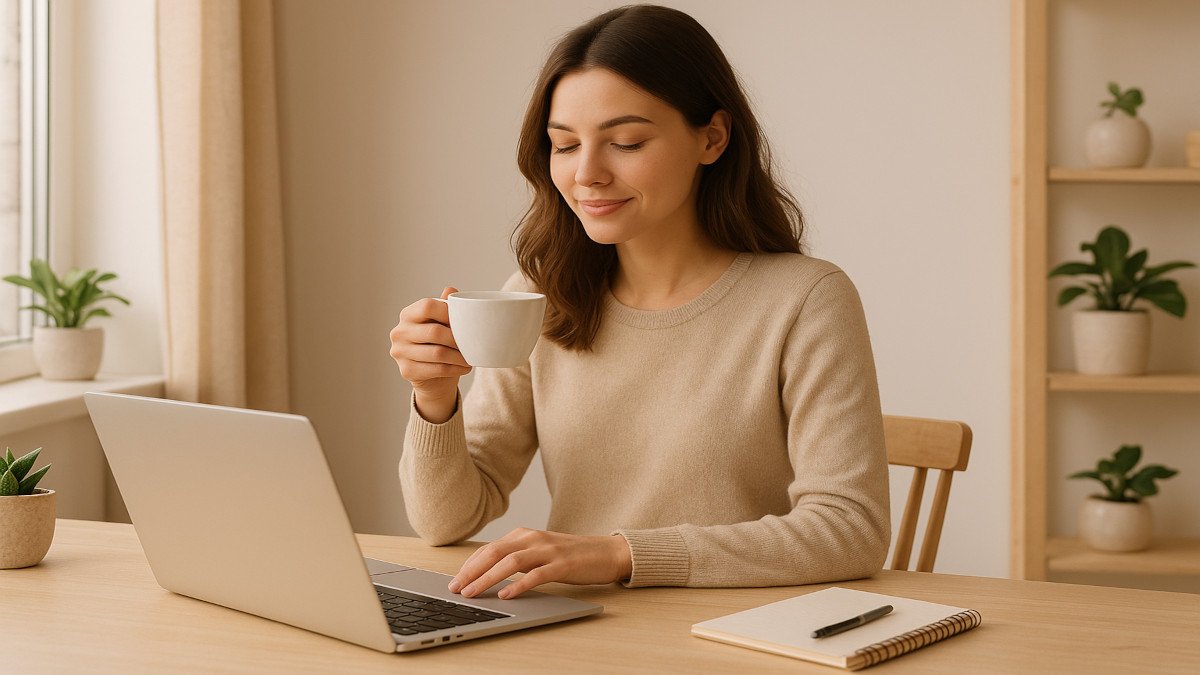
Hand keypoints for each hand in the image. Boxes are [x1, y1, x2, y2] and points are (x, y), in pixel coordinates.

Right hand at [389, 286, 470, 422]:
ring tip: (472, 357)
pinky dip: (456, 369)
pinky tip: (465, 367)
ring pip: (438, 353)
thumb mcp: (442, 324)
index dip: (448, 313)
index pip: (427, 307)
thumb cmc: (440, 344)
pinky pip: (437, 369)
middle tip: (473, 343)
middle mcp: (399, 332)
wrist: (433, 377)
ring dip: (460, 356)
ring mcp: (400, 352)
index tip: (464, 322)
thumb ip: (445, 307)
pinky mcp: (407, 371)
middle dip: (457, 339)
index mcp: (408, 314)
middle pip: (434, 332)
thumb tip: (451, 290)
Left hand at [448, 528, 632, 599]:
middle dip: (471, 571)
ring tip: (473, 593)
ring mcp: (548, 550)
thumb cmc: (571, 556)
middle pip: (494, 552)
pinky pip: (537, 575)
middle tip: (456, 588)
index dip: (469, 565)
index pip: (489, 549)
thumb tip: (488, 574)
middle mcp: (533, 538)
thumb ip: (517, 558)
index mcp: (525, 534)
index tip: (455, 580)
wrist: (607, 552)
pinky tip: (507, 595)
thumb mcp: (539, 552)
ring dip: (488, 578)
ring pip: (511, 562)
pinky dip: (519, 585)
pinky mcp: (563, 565)